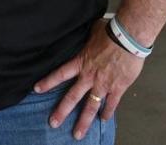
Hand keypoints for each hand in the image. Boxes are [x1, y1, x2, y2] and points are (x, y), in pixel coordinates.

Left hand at [34, 20, 144, 139]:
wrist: (128, 37)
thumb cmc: (110, 31)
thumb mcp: (91, 32)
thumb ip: (84, 39)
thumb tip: (80, 32)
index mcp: (81, 62)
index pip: (60, 74)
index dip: (48, 82)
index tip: (37, 89)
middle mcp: (89, 76)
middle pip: (72, 97)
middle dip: (62, 111)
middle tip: (53, 123)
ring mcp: (103, 84)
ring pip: (91, 106)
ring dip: (84, 121)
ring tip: (78, 134)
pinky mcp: (118, 87)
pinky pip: (111, 104)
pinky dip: (108, 112)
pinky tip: (104, 120)